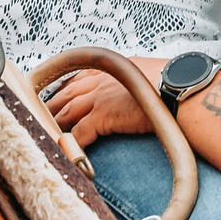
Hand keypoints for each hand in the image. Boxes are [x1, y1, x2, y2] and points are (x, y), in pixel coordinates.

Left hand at [46, 60, 173, 146]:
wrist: (181, 89)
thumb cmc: (176, 82)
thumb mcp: (154, 71)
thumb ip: (142, 78)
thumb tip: (149, 85)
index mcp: (115, 68)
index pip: (82, 76)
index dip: (66, 85)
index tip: (56, 91)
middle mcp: (103, 80)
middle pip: (67, 93)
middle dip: (52, 104)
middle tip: (39, 113)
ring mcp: (100, 98)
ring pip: (67, 112)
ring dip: (54, 123)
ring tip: (43, 133)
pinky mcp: (102, 116)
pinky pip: (78, 133)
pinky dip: (69, 143)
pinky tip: (64, 150)